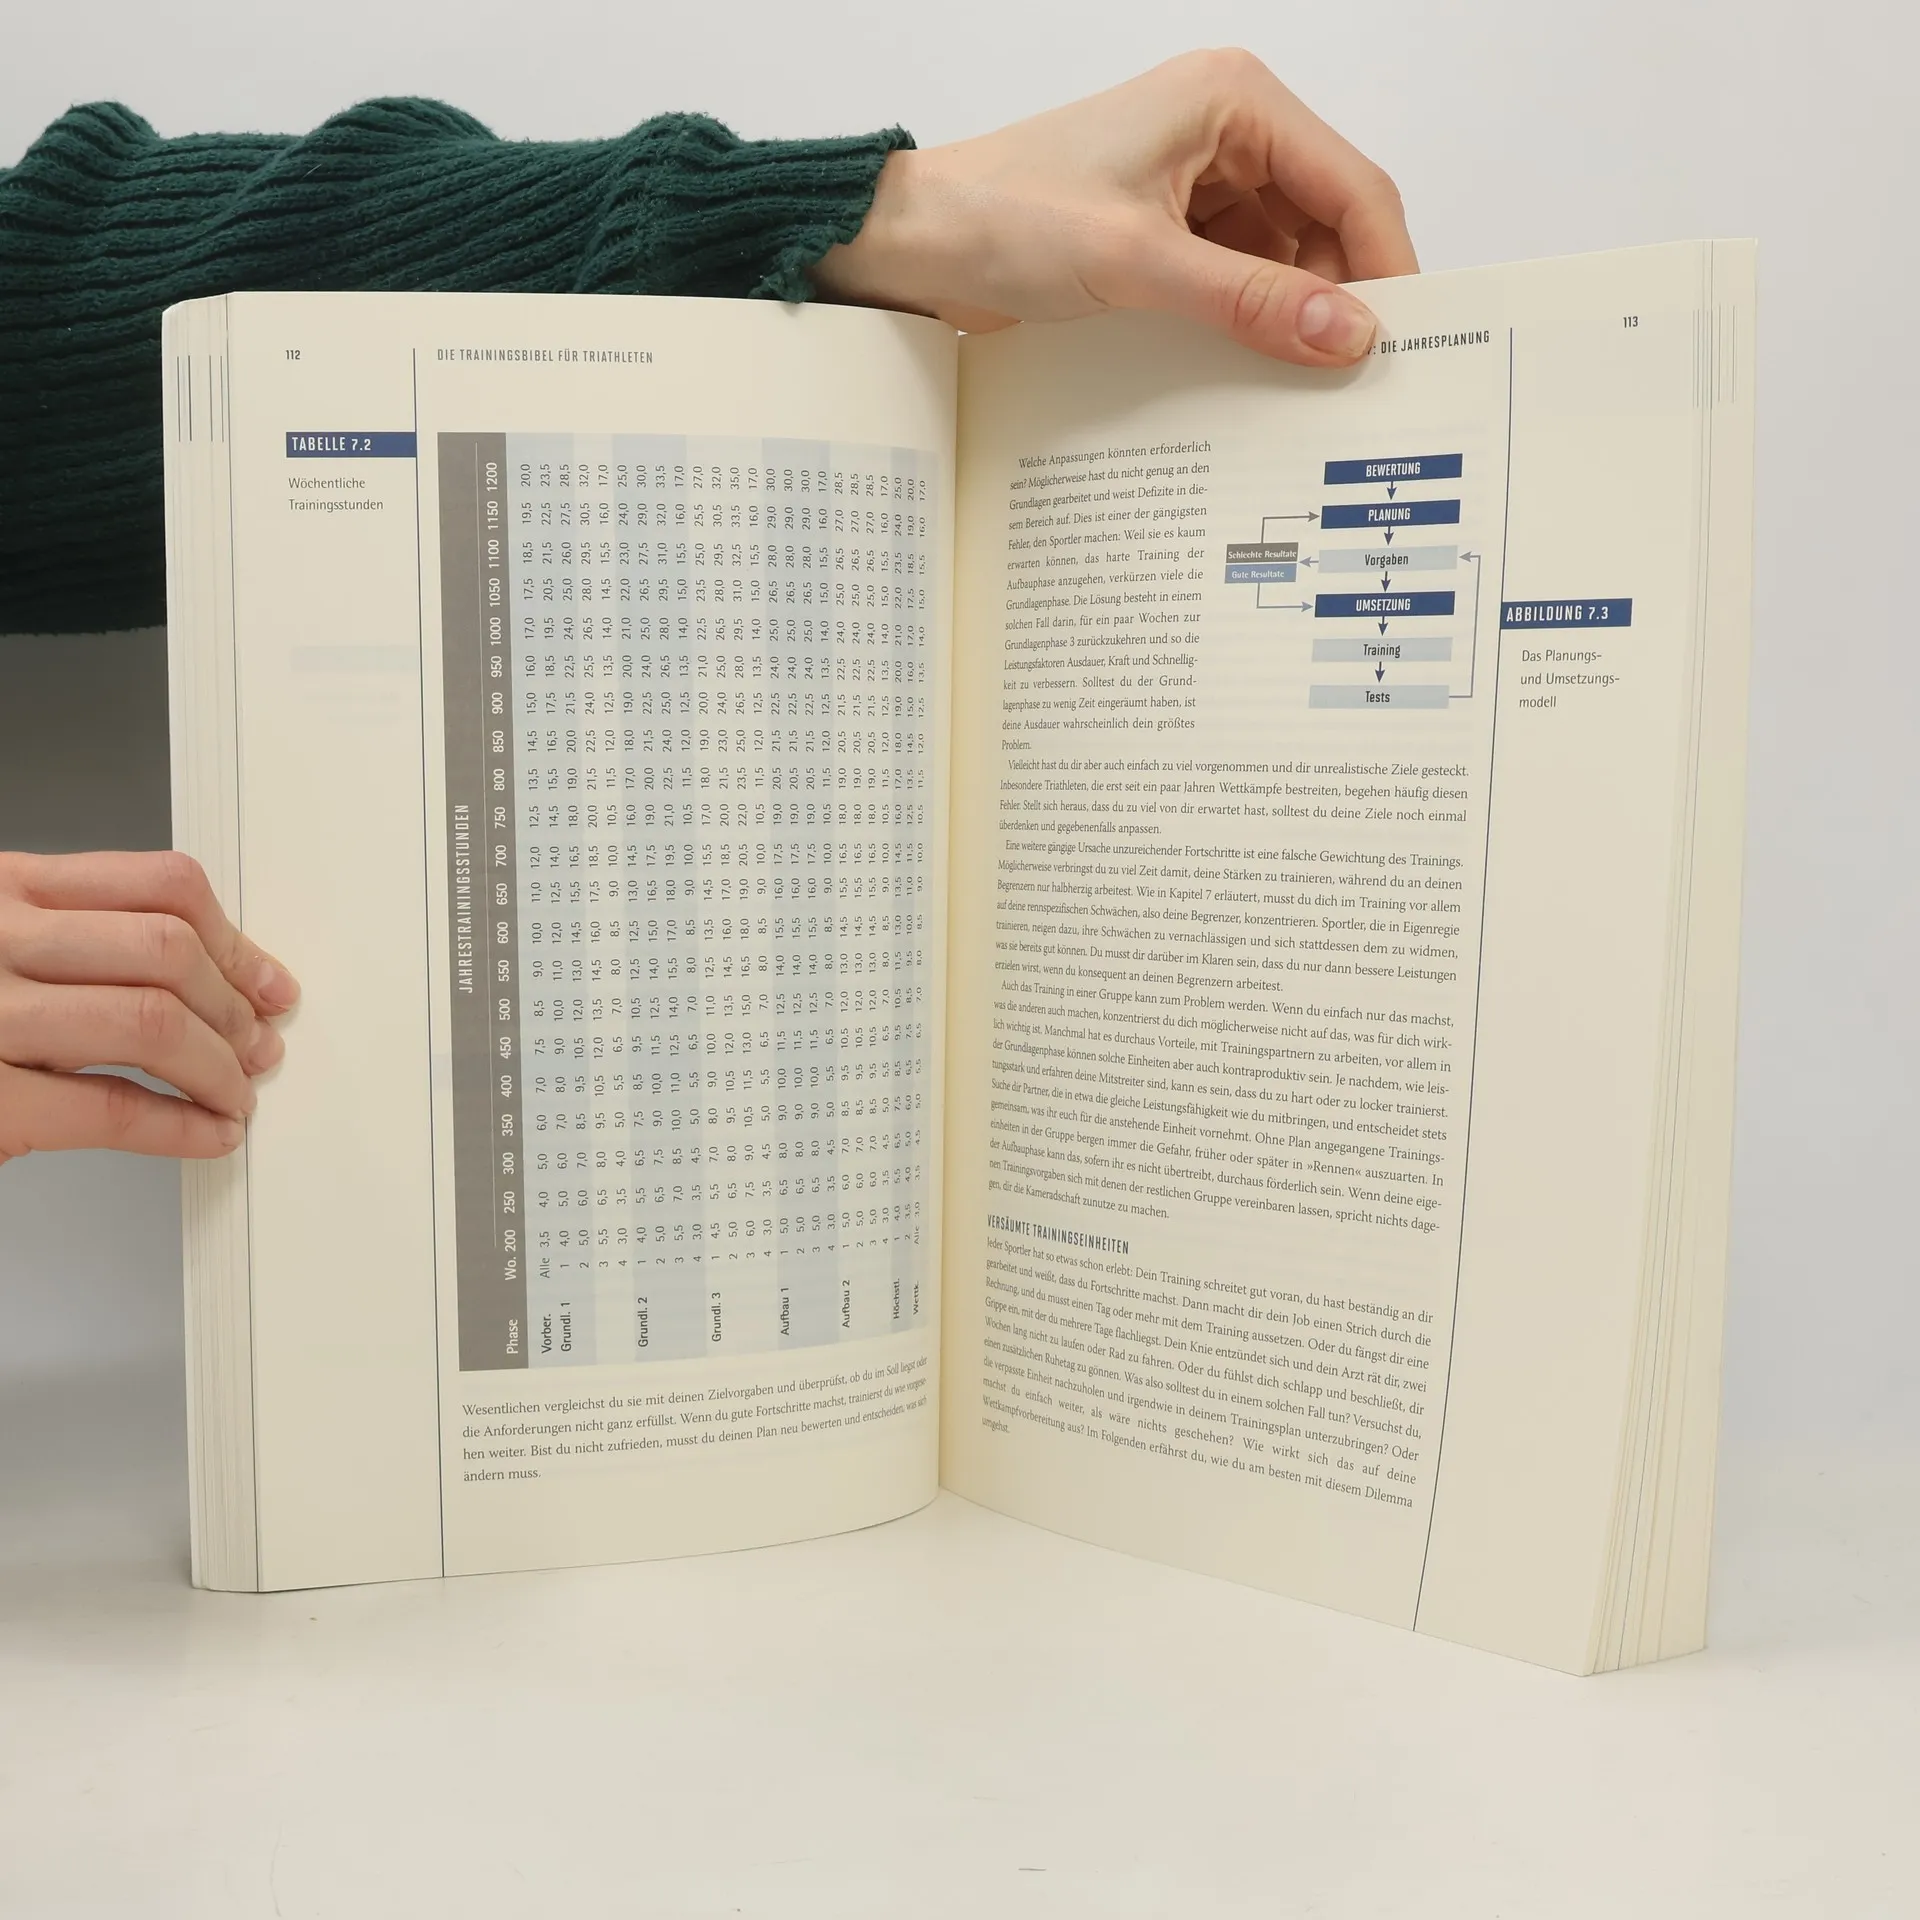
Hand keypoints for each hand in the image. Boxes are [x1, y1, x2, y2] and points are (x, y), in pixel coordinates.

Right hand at [0, 851, 298, 1165]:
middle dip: (234, 1008)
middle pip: (168, 952)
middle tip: (257, 1048)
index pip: (161, 885)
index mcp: (4, 887)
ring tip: (234, 1095)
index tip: (269, 983)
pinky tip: (205, 1135)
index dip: (236, 942)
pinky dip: (179, 1127)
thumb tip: (209, 975)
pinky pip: (110, 1107)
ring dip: (218, 1069)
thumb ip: (75, 939)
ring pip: (153, 1022)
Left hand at [815, 48, 1416, 365]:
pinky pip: (1236, 281)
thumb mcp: (1141, 265)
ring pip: (1283, 260)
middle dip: (1335, 299)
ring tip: (1294, 388)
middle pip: (1326, 224)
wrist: (912, 248)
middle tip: (1349, 383)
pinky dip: (1245, 325)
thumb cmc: (1004, 220)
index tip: (1400, 345)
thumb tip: (1347, 335)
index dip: (1384, 266)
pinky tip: (1244, 372)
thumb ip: (1251, 301)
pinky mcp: (1167, 235)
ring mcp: (1196, 185)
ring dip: (1286, 320)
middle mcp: (1225, 132)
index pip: (1351, 185)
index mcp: (1233, 102)